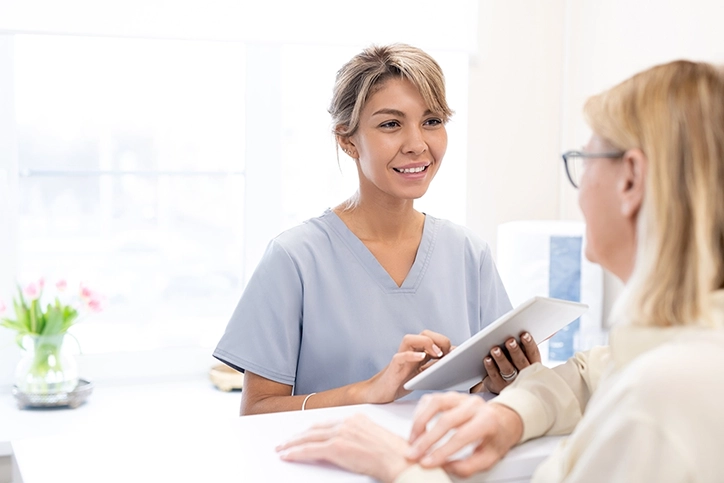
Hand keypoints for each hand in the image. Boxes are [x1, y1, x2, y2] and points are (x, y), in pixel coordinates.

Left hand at [276, 414, 411, 482]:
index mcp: (357, 418)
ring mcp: (342, 433)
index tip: (303, 433)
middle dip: (299, 436)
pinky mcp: (337, 447)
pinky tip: (288, 455)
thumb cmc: (396, 456)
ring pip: (309, 438)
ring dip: (293, 444)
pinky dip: (296, 452)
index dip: (312, 429)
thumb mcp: (375, 440)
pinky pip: (310, 450)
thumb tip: (348, 446)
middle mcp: (348, 422)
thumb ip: (358, 439)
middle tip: (286, 441)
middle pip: (315, 428)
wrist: (401, 462)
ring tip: (282, 448)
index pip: (328, 423)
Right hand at [363, 330, 451, 403]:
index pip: (433, 337)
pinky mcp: (393, 367)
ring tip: (437, 354)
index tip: (456, 353)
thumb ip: (435, 365)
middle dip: (438, 339)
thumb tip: (454, 357)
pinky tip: (421, 358)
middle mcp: (410, 351)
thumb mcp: (424, 374)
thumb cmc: (403, 382)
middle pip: (424, 334)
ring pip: (409, 339)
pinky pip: (400, 357)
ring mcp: (401, 358)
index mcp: (419, 352)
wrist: (381, 394)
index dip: (445, 342)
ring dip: (425, 343)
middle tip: (446, 353)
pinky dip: (411, 355)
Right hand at [406, 392, 522, 477]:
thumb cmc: (495, 438)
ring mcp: (461, 397)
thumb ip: (468, 466)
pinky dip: (420, 414)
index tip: (427, 462)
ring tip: (413, 441)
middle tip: (414, 455)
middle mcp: (474, 405)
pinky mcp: (450, 395)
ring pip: (435, 404)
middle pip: (445, 420)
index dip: (441, 451)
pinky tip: (417, 428)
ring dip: (419, 424)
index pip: (461, 436)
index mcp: (487, 420)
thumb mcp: (489, 458)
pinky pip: (430, 400)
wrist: (502, 420)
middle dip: (426, 440)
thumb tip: (445, 466)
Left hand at [472, 332, 539, 393]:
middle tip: (510, 341)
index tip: (524, 334)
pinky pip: (494, 376)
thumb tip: (524, 330)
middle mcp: (524, 375)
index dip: (529, 344)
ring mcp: (511, 382)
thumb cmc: (514, 364)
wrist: (504, 385)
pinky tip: (487, 359)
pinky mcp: (498, 386)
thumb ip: (524, 345)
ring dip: (501, 358)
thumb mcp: (523, 356)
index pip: (533, 353)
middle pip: (520, 362)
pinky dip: (491, 367)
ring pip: (507, 369)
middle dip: (515, 351)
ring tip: (495, 349)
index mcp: (533, 365)